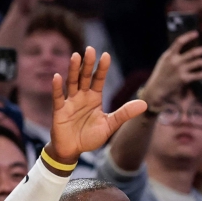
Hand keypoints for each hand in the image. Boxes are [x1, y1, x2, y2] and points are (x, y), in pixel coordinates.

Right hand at [47, 47, 146, 164]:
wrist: (72, 150)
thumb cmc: (89, 137)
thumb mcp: (109, 125)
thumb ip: (124, 113)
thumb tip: (145, 104)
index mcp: (94, 98)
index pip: (99, 79)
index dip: (102, 68)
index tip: (106, 55)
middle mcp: (82, 96)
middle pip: (85, 77)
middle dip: (87, 64)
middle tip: (90, 49)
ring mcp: (70, 102)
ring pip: (72, 82)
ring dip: (73, 70)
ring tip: (75, 56)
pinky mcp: (59, 110)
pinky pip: (58, 97)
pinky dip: (57, 87)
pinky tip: (57, 77)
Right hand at [141, 31, 201, 111]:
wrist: (156, 89)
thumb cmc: (161, 73)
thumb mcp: (164, 60)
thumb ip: (173, 53)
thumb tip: (186, 45)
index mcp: (169, 55)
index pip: (179, 41)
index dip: (189, 36)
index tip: (196, 33)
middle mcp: (175, 62)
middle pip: (193, 52)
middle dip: (201, 50)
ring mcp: (181, 70)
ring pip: (199, 62)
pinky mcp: (185, 79)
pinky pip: (200, 74)